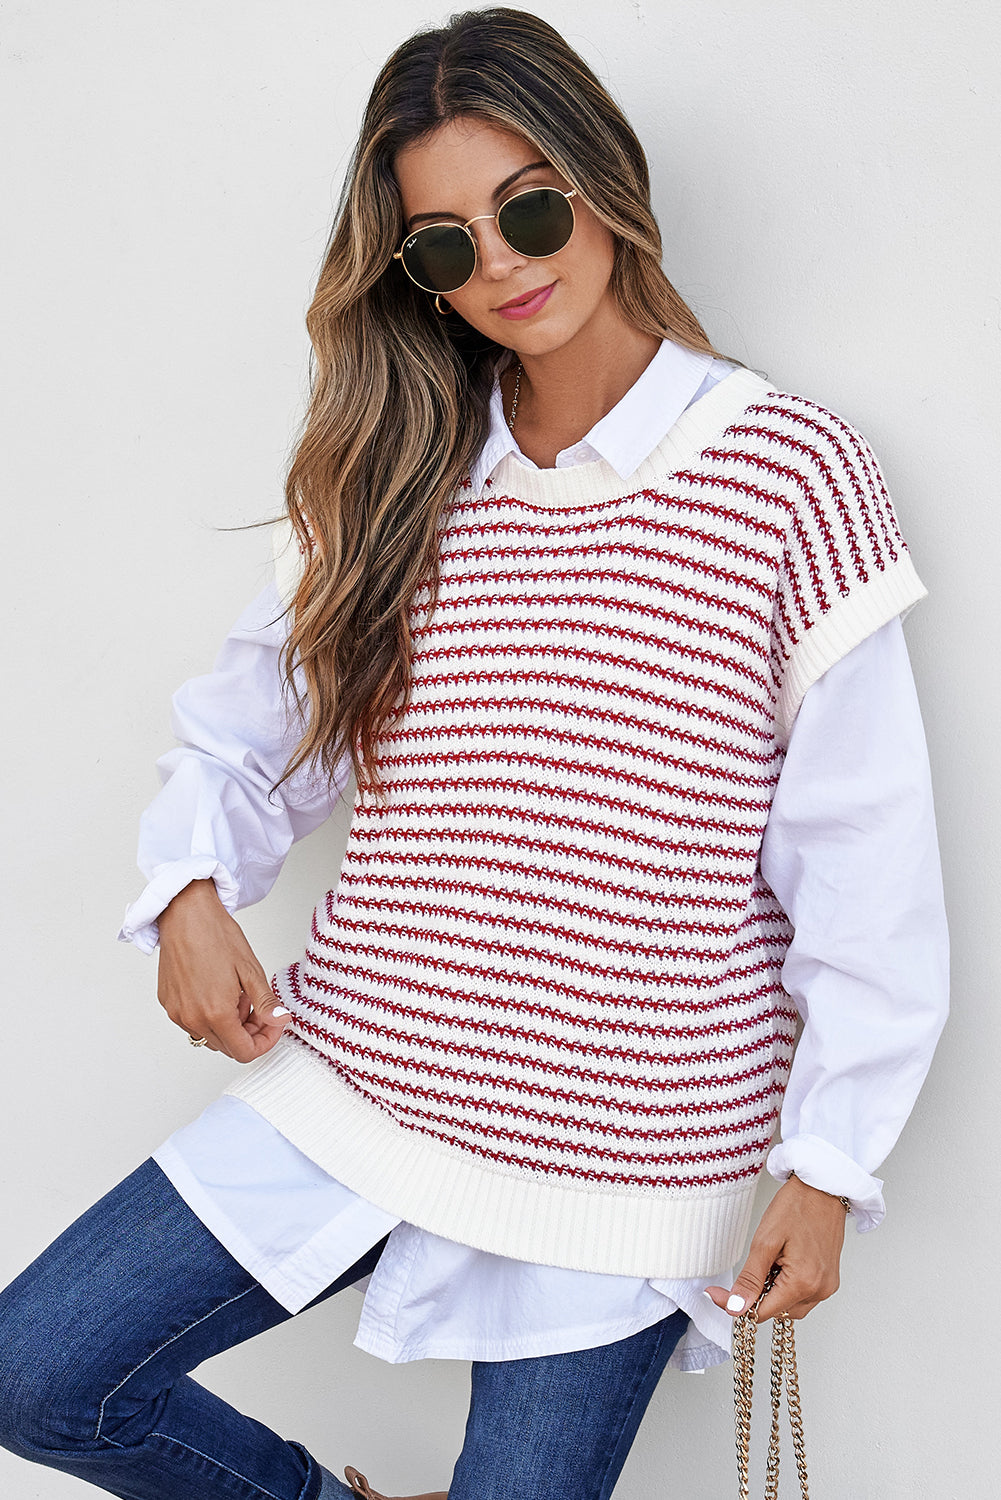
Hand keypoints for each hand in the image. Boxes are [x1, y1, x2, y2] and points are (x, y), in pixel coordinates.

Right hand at [156, 879, 289, 1062]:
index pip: (244, 1052)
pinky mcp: (168, 1003)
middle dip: (249, 1032)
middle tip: (258, 1006)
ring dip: (229, 1025)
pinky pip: (194, 1022)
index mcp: (215, 1013)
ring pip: (210, 1036)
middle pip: (228, 1047)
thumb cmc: (216, 935)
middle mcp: (192, 1018)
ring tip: (237, 994)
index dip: (265, 1042)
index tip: (273, 1025)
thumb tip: (280, 1021)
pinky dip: (210, 1015)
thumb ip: (266, 1003)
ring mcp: (177, 1012)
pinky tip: (218, 990)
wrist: (186, 914)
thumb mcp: (251, 970)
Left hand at [705, 1174, 847, 1323]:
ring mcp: (827, 1286)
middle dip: (759, 1296)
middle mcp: (820, 1290)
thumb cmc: (797, 1206)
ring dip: (774, 1291)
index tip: (718, 1294)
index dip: (738, 1305)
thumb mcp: (764, 1241)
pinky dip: (788, 1286)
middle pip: (777, 1312)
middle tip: (754, 1265)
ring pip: (790, 1306)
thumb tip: (735, 1307)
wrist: (822, 1187)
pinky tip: (784, 1263)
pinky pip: (803, 1295)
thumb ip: (750, 1279)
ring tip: (772, 1260)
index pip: (762, 1313)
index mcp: (804, 1283)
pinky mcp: (829, 1279)